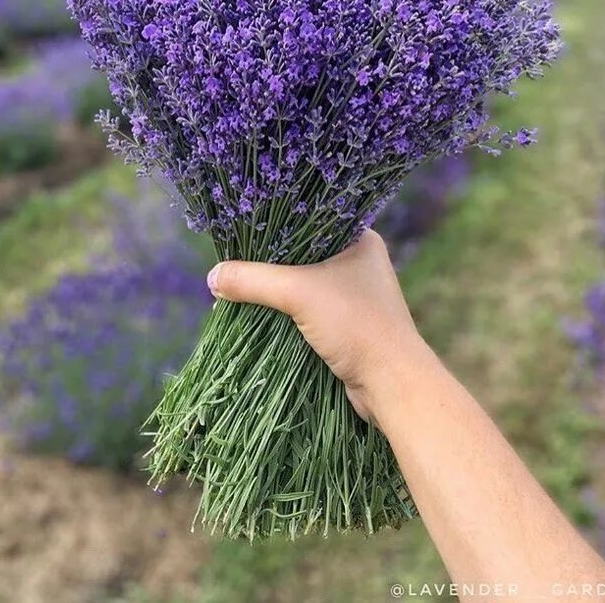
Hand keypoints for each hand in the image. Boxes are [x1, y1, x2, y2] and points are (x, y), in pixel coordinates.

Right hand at [206, 229, 423, 421]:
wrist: (392, 383)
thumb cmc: (355, 324)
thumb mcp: (298, 292)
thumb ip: (253, 280)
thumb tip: (212, 276)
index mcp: (359, 239)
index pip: (308, 221)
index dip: (274, 228)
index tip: (241, 235)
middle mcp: (358, 263)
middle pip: (301, 256)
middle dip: (268, 266)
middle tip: (232, 266)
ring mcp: (353, 295)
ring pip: (302, 285)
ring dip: (274, 294)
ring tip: (238, 291)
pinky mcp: (346, 325)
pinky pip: (306, 311)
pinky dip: (284, 314)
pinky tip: (258, 316)